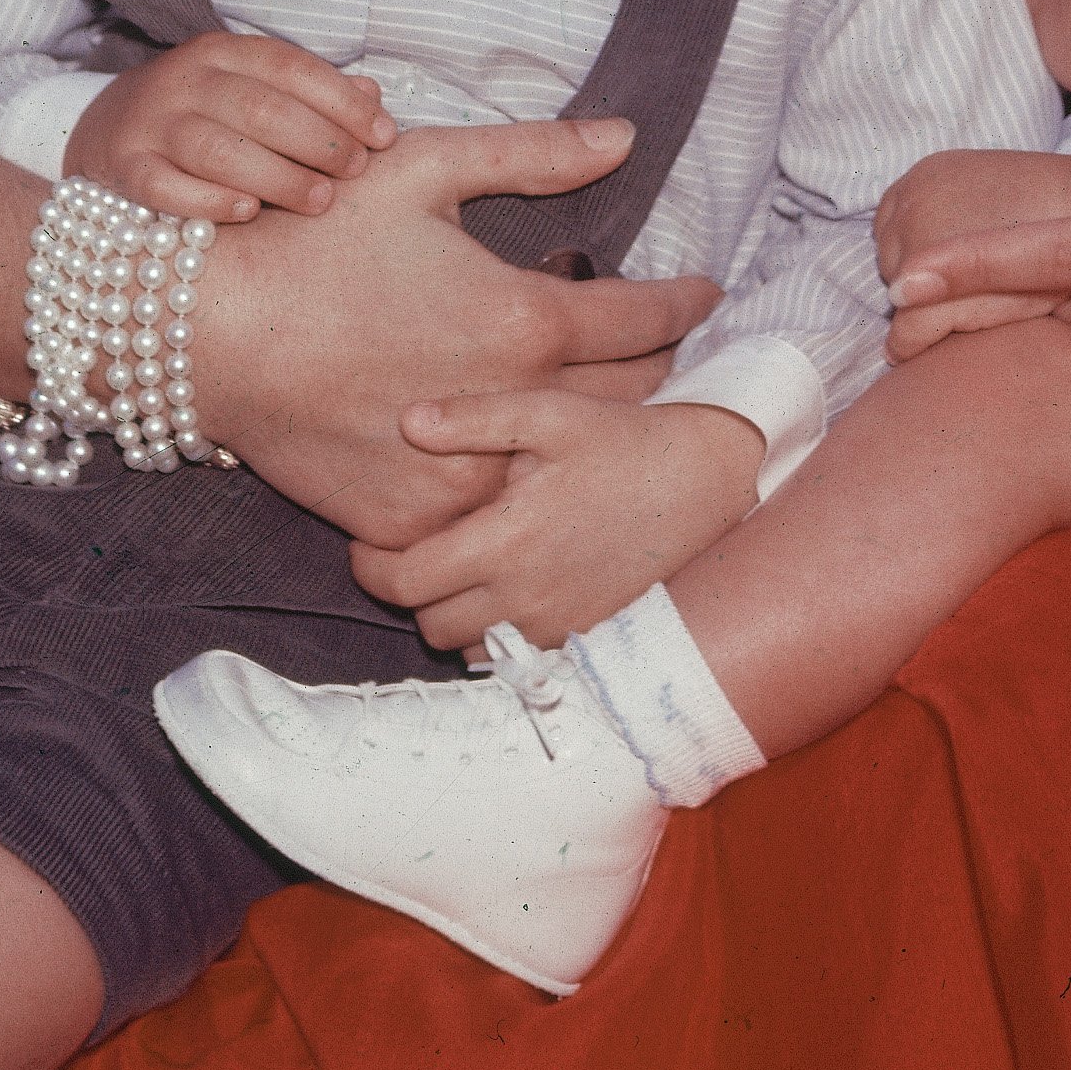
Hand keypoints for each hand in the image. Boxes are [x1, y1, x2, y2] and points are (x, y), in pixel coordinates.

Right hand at [64, 28, 391, 220]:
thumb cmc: (203, 113)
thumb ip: (310, 92)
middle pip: (260, 108)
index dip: (343, 102)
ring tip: (319, 200)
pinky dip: (208, 199)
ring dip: (276, 175)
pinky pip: (165, 187)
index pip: (291, 68)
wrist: (104, 126)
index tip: (384, 137)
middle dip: (318, 141)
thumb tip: (374, 97)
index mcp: (223, 53)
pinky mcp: (125, 168)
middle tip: (355, 171)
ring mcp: (151, 124)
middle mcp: (185, 81)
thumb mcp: (251, 87)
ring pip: (218, 148)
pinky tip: (246, 211)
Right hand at [190, 116, 724, 549]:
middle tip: (659, 345)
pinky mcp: (415, 518)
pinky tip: (521, 456)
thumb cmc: (314, 235)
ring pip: (565, 462)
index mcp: (526, 317)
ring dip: (590, 430)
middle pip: (629, 396)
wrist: (208, 330)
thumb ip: (535, 153)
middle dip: (655, 365)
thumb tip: (626, 135)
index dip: (687, 302)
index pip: (650, 320)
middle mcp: (511, 405)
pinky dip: (514, 481)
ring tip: (601, 402)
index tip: (705, 293)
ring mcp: (464, 475)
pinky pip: (492, 511)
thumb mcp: (424, 167)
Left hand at [348, 389, 764, 653]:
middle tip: (410, 552)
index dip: (371, 566)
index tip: (368, 542)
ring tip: (457, 568)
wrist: (703, 481)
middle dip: (408, 592)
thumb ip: (475, 418)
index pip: (405, 582)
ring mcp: (556, 625)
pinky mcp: (581, 637)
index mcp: (507, 541)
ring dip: (450, 616)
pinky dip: (493, 632)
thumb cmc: (621, 439)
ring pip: (467, 649)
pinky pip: (513, 657)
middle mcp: (526, 597)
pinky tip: (501, 587)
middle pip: (428, 625)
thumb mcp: (550, 412)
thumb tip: (407, 420)